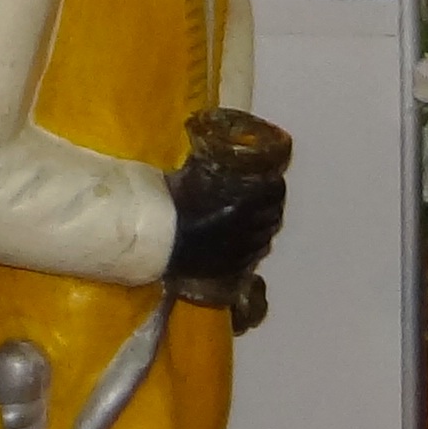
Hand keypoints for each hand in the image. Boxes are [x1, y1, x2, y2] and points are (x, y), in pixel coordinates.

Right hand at [164, 109, 290, 288]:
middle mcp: (246, 230)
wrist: (152, 239)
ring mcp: (239, 253)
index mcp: (241, 205)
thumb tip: (212, 160)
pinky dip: (253, 249)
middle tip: (268, 201)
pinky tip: (248, 244)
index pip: (273, 194)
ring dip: (264, 230)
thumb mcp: (189, 176)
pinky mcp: (229, 269)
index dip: (275, 186)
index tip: (274, 179)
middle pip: (273, 218)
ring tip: (259, 222)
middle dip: (273, 208)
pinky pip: (251, 259)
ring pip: (265, 241)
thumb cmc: (168, 203)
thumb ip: (206, 170)